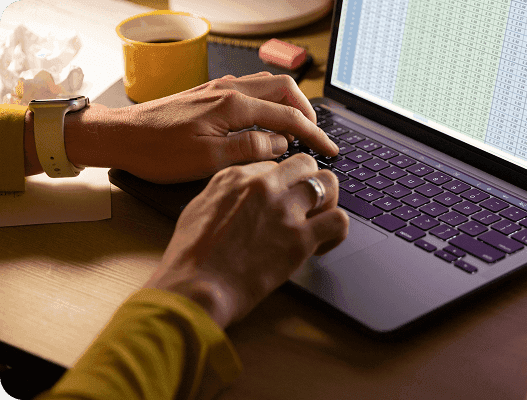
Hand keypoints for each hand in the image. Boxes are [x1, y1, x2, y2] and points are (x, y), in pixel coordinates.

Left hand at [25, 72, 338, 181]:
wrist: (118, 137)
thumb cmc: (157, 152)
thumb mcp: (207, 160)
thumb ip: (250, 149)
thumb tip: (280, 143)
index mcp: (233, 105)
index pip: (288, 116)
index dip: (314, 134)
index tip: (329, 150)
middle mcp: (229, 90)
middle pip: (284, 88)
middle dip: (306, 110)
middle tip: (314, 136)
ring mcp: (218, 89)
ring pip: (267, 85)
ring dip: (287, 104)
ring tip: (294, 130)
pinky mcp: (208, 95)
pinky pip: (250, 90)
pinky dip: (268, 103)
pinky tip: (263, 124)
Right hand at [142, 153, 348, 327]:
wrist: (195, 288)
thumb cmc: (190, 258)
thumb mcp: (199, 209)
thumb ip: (224, 195)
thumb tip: (241, 198)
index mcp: (237, 176)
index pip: (276, 165)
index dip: (284, 186)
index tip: (282, 204)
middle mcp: (263, 185)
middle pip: (306, 164)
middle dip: (310, 183)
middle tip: (307, 208)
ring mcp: (284, 209)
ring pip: (328, 183)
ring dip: (328, 202)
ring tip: (318, 224)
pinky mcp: (300, 238)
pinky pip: (338, 220)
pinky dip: (337, 232)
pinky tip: (322, 246)